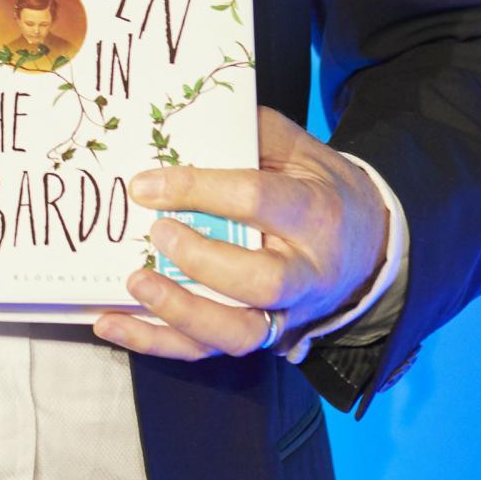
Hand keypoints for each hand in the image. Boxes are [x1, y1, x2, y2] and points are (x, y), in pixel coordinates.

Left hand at [90, 106, 388, 362]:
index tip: (147, 185)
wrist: (370, 250)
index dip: (200, 191)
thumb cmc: (322, 192)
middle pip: (261, 282)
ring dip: (180, 312)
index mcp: (315, 215)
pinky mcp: (260, 339)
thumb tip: (184, 127)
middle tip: (157, 233)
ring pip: (237, 333)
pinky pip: (207, 352)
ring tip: (134, 284)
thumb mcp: (302, 152)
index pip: (258, 202)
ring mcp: (285, 315)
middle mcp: (306, 274)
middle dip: (202, 260)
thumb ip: (254, 135)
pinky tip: (111, 324)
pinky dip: (156, 343)